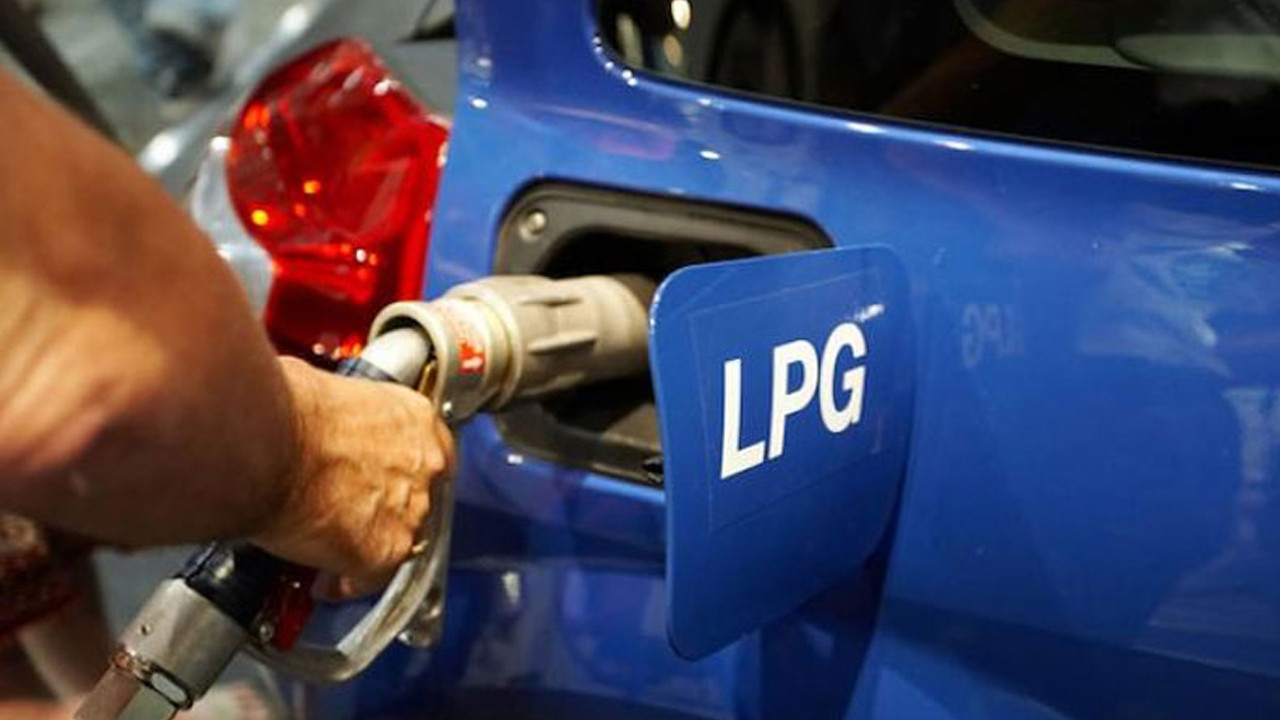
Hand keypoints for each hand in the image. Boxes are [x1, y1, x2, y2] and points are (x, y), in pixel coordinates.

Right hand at [251, 357, 453, 594]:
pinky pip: (372, 579)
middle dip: (386, 508)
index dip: (402, 471)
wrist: (264, 442)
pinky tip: (327, 582)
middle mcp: (424, 465)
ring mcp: (410, 511)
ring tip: (335, 551)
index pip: (429, 452)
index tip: (384, 480)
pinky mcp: (385, 552)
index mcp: (416, 418)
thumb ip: (346, 416)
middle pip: (417, 497)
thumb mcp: (330, 391)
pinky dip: (348, 584)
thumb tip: (321, 421)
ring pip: (400, 540)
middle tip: (352, 513)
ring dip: (369, 545)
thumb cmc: (281, 409)